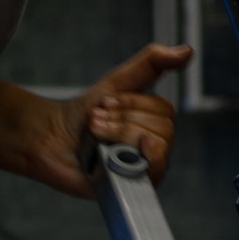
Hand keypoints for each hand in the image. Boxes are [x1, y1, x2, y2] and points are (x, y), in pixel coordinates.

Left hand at [61, 44, 194, 189]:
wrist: (51, 140)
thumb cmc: (83, 114)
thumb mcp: (119, 83)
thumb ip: (152, 63)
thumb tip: (187, 50)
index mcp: (154, 124)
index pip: (165, 111)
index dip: (134, 104)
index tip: (106, 103)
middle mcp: (154, 148)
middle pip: (162, 130)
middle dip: (125, 120)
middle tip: (97, 120)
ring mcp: (144, 170)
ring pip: (154, 148)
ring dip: (119, 134)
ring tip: (96, 134)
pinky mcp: (132, 188)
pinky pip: (149, 173)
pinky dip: (127, 158)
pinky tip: (108, 154)